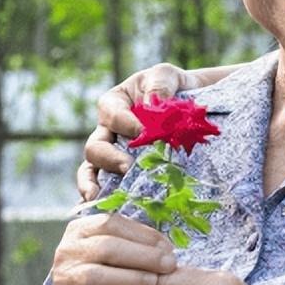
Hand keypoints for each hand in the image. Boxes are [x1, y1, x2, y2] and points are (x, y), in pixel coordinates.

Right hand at [50, 213, 176, 284]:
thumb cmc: (108, 275)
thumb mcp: (117, 252)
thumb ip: (136, 241)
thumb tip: (166, 247)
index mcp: (79, 230)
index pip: (111, 223)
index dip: (143, 234)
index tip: (168, 247)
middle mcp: (66, 251)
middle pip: (106, 247)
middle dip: (143, 256)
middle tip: (169, 265)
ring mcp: (63, 279)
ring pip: (97, 276)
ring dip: (132, 278)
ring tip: (154, 281)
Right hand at [77, 62, 195, 200]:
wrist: (192, 107)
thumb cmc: (174, 88)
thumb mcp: (166, 76)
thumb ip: (159, 84)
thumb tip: (152, 104)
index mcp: (114, 104)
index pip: (112, 115)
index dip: (126, 124)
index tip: (144, 133)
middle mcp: (107, 132)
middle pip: (96, 147)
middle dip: (110, 158)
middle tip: (128, 167)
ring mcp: (113, 155)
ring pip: (92, 170)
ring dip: (94, 183)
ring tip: (100, 196)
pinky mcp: (124, 174)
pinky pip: (106, 187)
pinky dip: (103, 198)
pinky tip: (106, 208)